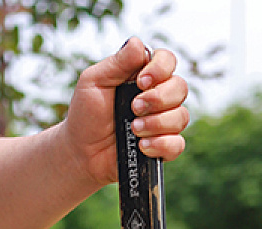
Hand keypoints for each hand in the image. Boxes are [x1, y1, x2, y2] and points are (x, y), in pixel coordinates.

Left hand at [62, 37, 189, 187]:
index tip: (140, 82)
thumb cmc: (85, 115)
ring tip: (133, 129)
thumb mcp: (94, 82)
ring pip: (181, 116)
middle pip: (180, 88)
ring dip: (156, 123)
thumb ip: (117, 63)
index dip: (160, 69)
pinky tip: (142, 145)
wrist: (80, 153)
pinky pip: (177, 144)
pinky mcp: (161, 147)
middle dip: (158, 98)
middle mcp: (157, 97)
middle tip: (134, 107)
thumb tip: (137, 42)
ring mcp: (161, 122)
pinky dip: (161, 145)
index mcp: (142, 76)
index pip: (168, 61)